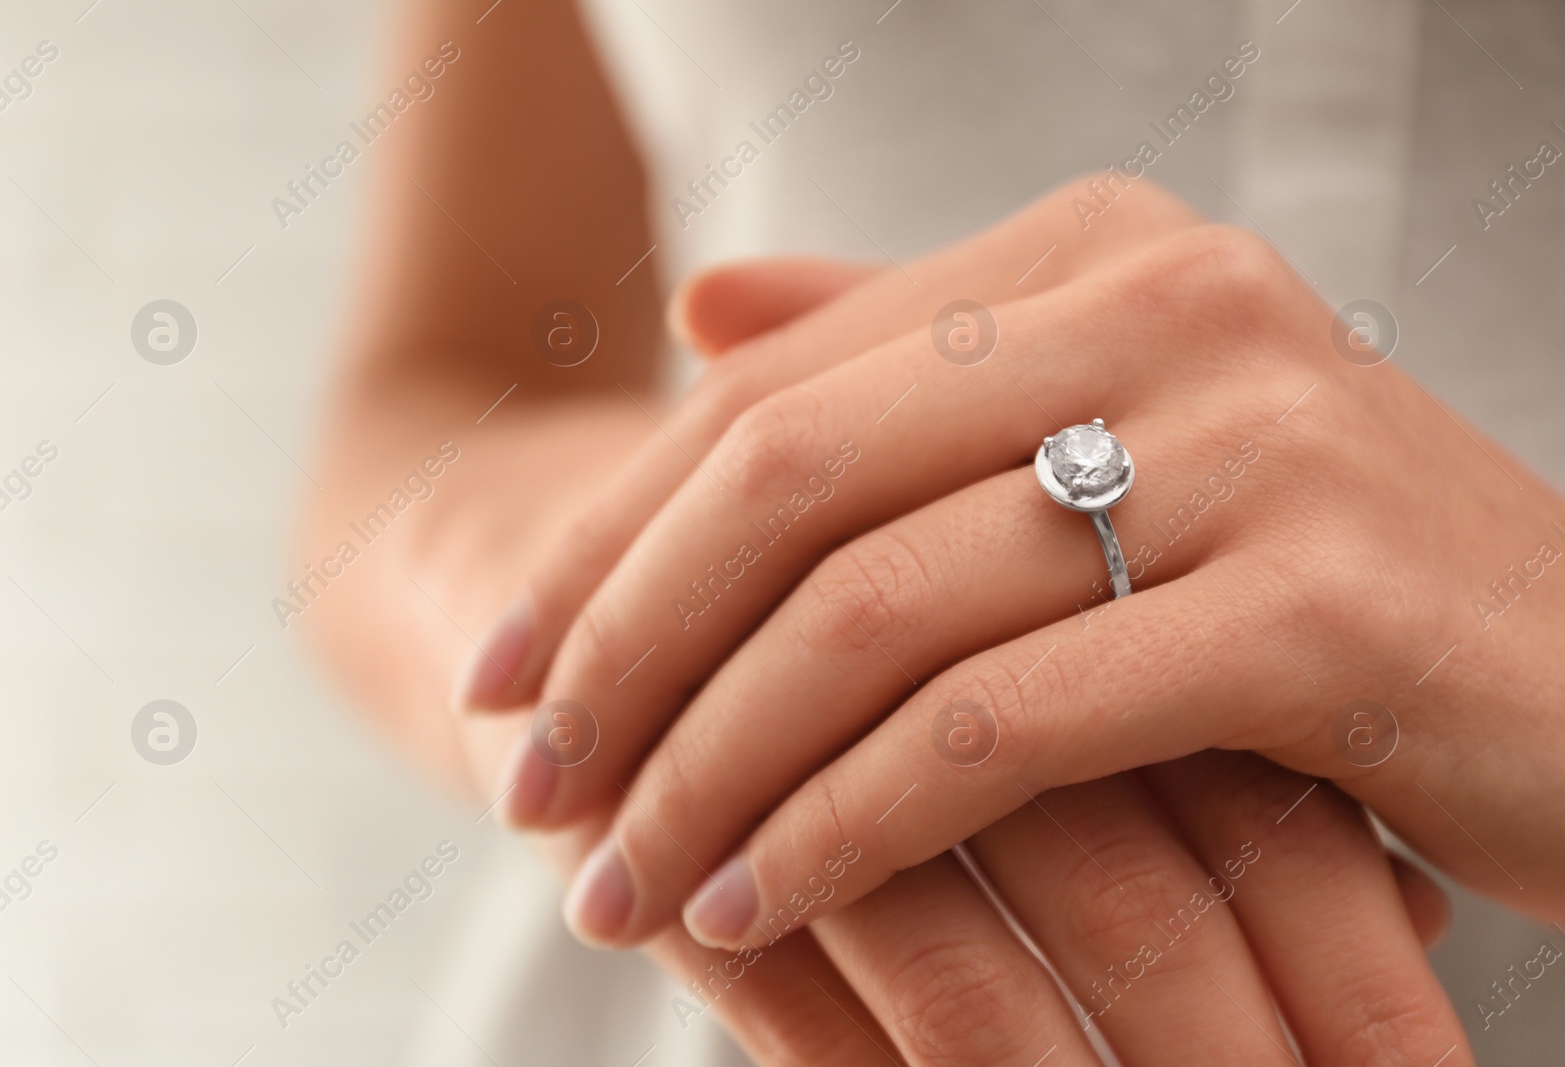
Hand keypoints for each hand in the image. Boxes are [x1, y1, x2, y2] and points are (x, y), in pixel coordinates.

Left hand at [468, 176, 1564, 950]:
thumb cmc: (1317, 582)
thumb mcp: (1109, 445)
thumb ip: (908, 358)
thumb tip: (699, 311)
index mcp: (1091, 257)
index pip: (772, 394)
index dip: (609, 537)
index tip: (504, 668)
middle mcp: (1167, 307)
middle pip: (793, 483)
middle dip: (625, 649)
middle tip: (526, 784)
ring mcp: (1248, 445)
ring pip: (876, 610)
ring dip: (713, 763)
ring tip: (615, 880)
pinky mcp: (1311, 610)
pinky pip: (1002, 726)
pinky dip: (851, 824)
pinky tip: (758, 905)